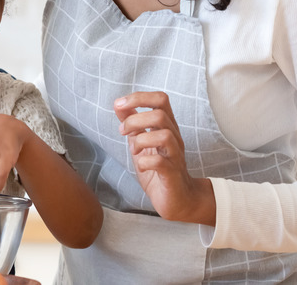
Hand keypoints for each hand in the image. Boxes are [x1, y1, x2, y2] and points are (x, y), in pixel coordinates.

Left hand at [114, 91, 215, 224]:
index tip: (118, 105)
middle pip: (160, 115)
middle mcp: (174, 138)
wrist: (178, 199)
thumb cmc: (158, 168)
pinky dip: (145, 161)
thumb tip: (119, 105)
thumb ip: (132, 124)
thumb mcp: (141, 142)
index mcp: (166, 127)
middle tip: (123, 132)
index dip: (139, 97)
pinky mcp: (172, 174)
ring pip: (164, 135)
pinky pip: (160, 162)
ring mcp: (175, 156)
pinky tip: (141, 165)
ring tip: (134, 150)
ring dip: (141, 140)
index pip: (160, 99)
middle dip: (134, 120)